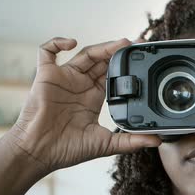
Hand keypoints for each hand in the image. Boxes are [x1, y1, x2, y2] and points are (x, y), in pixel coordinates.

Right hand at [5, 37, 159, 174]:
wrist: (38, 152)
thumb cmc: (66, 149)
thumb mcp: (105, 144)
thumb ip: (130, 141)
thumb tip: (156, 141)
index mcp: (93, 98)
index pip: (112, 75)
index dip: (125, 67)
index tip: (141, 60)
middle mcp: (80, 85)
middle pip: (102, 61)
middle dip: (118, 52)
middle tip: (136, 45)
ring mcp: (63, 79)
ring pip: (84, 54)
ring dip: (102, 47)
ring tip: (121, 43)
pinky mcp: (45, 76)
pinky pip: (47, 51)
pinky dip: (57, 42)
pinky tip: (72, 43)